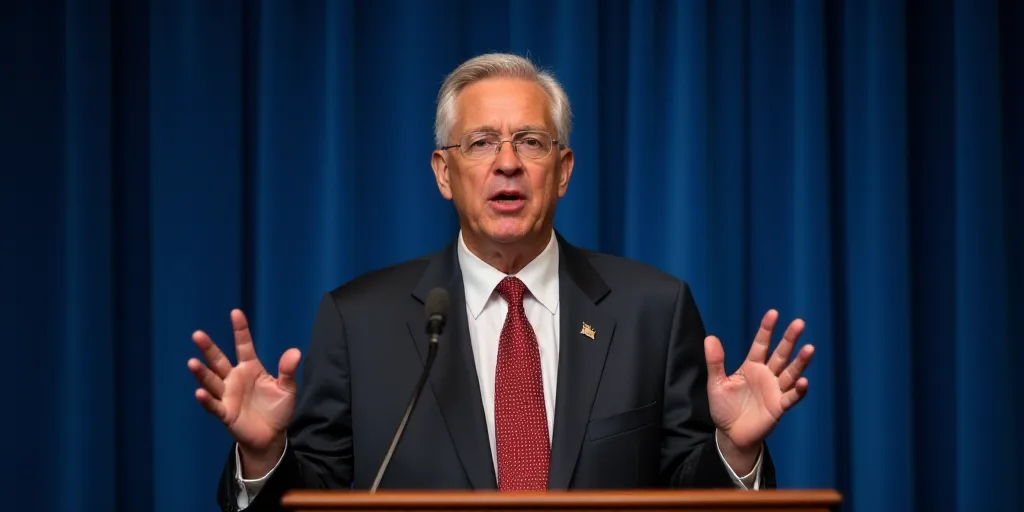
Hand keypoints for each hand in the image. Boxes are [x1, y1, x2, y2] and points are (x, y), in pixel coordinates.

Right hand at [188, 309, 301, 456]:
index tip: (235, 312)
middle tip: (197, 334)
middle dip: (208, 348)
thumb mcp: (287, 389)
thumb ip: (287, 371)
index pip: (244, 346)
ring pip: (212, 381)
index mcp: (251, 369)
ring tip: (192, 363)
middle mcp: (235, 379)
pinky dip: (207, 400)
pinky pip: (214, 405)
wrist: (272, 436)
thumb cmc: (277, 409)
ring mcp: (228, 395)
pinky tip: (199, 392)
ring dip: (202, 373)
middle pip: (219, 361)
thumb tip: (295, 351)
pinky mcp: (226, 413)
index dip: (240, 330)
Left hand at [704, 310, 813, 452]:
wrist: (730, 434)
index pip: (761, 344)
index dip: (767, 329)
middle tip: (799, 323)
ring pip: (790, 373)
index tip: (773, 313)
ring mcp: (775, 390)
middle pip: (780, 354)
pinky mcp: (779, 407)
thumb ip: (715, 362)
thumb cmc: (724, 407)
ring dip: (800, 362)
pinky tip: (803, 381)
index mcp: (751, 366)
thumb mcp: (717, 383)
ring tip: (810, 348)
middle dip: (789, 339)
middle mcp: (767, 375)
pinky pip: (791, 397)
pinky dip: (798, 390)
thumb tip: (710, 337)